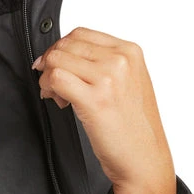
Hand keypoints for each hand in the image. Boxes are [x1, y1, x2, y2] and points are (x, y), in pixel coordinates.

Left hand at [32, 27, 176, 193]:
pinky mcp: (95, 100)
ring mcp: (108, 78)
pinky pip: (57, 78)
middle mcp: (121, 60)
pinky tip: (57, 102)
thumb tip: (70, 58)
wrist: (144, 160)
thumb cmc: (135, 130)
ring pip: (58, 59)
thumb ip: (105, 66)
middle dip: (52, 64)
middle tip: (54, 87)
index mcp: (130, 51)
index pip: (81, 34)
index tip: (55, 66)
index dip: (61, 49)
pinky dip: (49, 88)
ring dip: (49, 78)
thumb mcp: (128, 85)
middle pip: (67, 45)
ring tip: (58, 97)